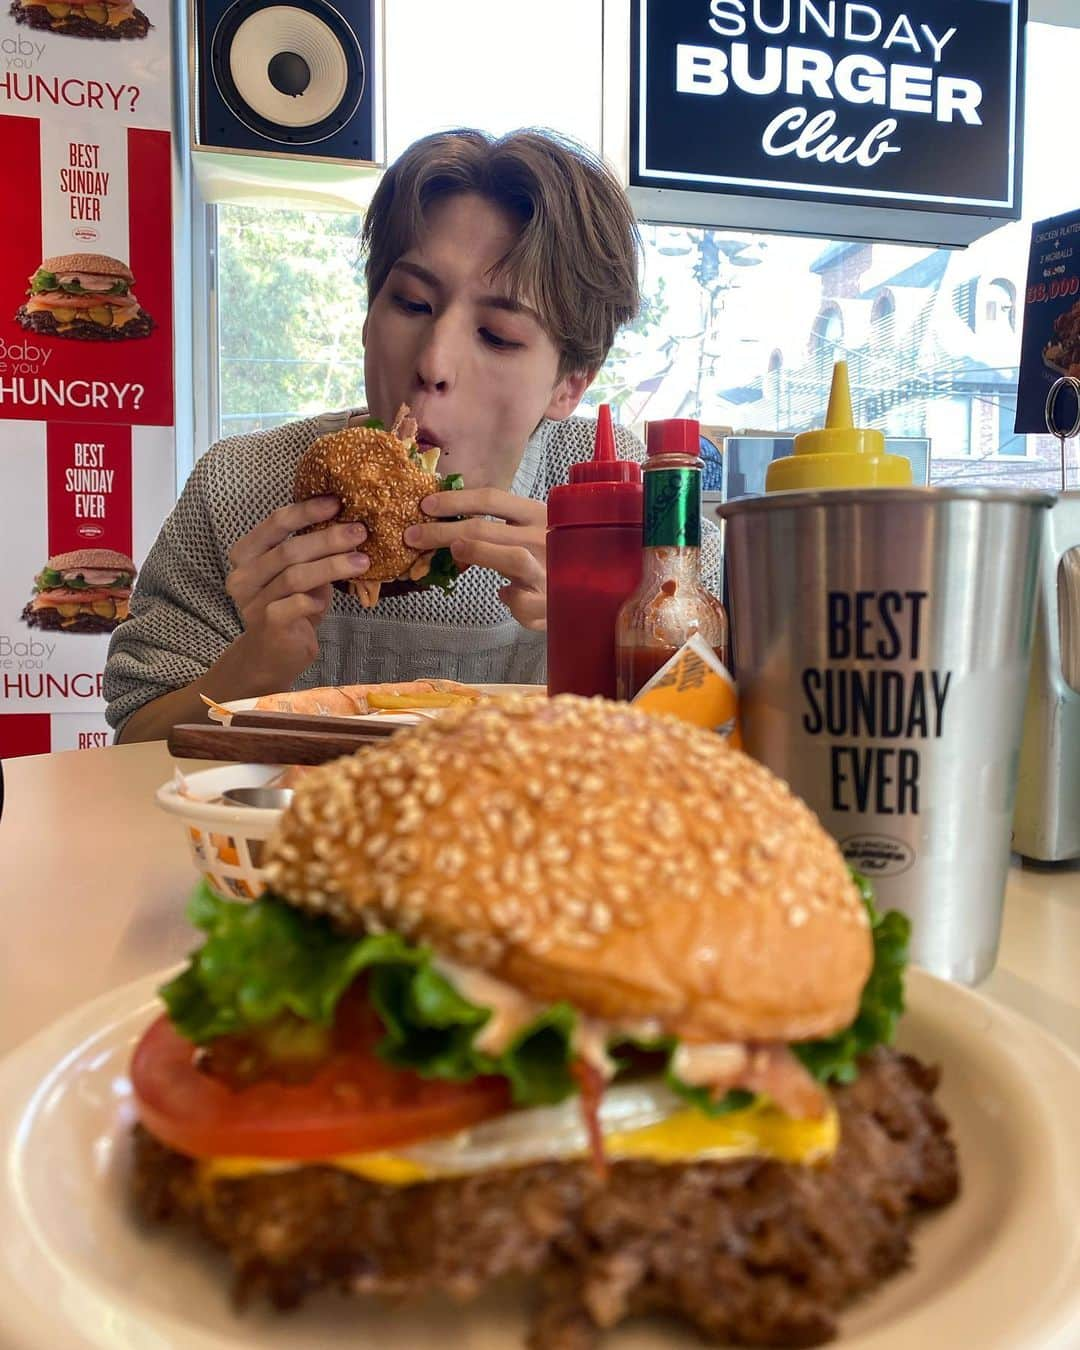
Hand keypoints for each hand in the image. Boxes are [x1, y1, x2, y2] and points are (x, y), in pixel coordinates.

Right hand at [223, 496, 369, 689]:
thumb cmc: (290, 607)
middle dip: (328, 538)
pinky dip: (316, 598)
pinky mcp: (267, 625)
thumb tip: (349, 524)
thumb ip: (312, 552)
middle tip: (359, 531)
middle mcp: (243, 576)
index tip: (337, 503)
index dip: (307, 511)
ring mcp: (252, 602)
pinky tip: (329, 598)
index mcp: (246, 554)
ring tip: (362, 561)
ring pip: (295, 576)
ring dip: (332, 566)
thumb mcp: (301, 574)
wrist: (273, 655)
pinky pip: (295, 603)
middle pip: (288, 550)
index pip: (275, 523)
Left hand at [404, 488, 546, 630]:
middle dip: (442, 531)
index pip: (492, 498)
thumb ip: (501, 531)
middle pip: (486, 527)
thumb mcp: (535, 533)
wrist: (597, 590)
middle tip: (413, 535)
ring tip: (452, 554)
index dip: (455, 499)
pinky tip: (507, 596)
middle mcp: (545, 537)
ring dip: (475, 553)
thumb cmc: (558, 558)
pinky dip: (509, 600)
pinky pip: (521, 601)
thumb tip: (454, 532)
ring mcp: (550, 569)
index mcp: (539, 513)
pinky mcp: (552, 602)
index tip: (426, 505)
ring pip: (510, 558)